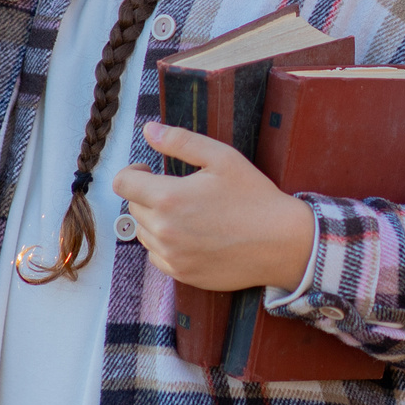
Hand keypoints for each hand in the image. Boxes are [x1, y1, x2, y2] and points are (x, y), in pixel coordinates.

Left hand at [114, 123, 316, 292]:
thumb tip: (149, 130)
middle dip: (148, 194)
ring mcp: (172, 256)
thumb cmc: (254, 197)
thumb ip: (180, 141)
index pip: (122, 183)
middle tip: (178, 189)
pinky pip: (156, 256)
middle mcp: (164, 230)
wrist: (281, 242)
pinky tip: (190, 235)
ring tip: (186, 213)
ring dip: (155, 220)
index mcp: (169, 197)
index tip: (149, 170)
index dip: (133, 171)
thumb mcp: (221, 157)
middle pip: (133, 207)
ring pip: (143, 232)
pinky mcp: (182, 273)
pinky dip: (165, 244)